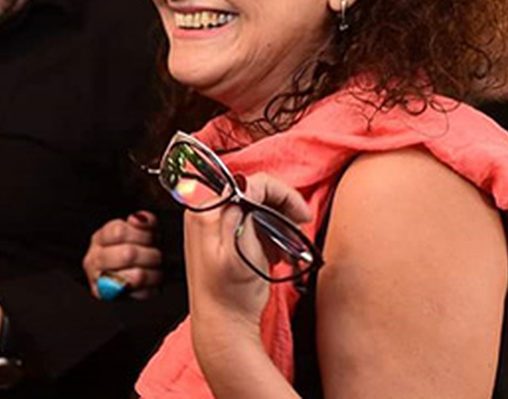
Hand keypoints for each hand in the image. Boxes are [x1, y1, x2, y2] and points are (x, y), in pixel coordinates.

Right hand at [83, 210, 162, 298]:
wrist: (117, 276)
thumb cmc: (131, 249)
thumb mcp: (137, 231)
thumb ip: (143, 222)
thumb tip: (140, 219)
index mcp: (101, 238)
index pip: (119, 231)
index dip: (143, 234)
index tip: (153, 238)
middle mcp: (95, 258)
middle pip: (129, 254)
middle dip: (151, 255)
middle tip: (158, 256)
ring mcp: (99, 279)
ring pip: (137, 276)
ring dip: (155, 273)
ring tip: (158, 270)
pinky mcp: (109, 298)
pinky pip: (138, 295)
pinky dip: (151, 289)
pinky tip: (152, 285)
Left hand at [184, 173, 311, 340]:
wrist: (224, 326)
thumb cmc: (230, 295)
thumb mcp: (239, 250)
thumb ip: (241, 211)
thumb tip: (249, 182)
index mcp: (206, 211)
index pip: (252, 182)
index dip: (283, 195)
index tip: (301, 215)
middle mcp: (206, 213)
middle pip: (254, 192)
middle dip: (282, 210)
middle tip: (300, 228)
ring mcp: (213, 225)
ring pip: (256, 208)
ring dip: (278, 224)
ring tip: (289, 249)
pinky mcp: (223, 237)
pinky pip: (251, 223)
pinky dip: (270, 235)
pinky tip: (277, 254)